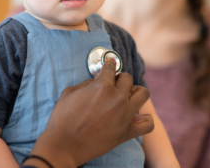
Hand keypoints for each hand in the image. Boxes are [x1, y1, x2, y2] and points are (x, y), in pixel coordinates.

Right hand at [24, 59, 153, 167]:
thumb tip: (95, 82)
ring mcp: (124, 116)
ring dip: (136, 91)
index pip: (111, 68)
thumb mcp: (69, 93)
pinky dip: (146, 119)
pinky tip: (138, 116)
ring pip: (143, 94)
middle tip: (114, 83)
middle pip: (128, 79)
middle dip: (120, 78)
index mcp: (102, 86)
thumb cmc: (62, 119)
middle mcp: (117, 99)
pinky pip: (147, 124)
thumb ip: (86, 84)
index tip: (109, 64)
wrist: (64, 145)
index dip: (109, 64)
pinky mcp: (127, 132)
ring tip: (129, 95)